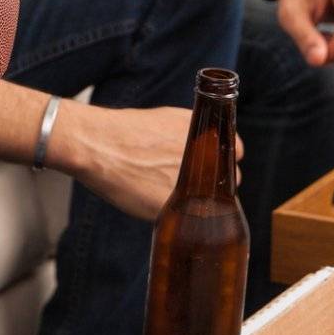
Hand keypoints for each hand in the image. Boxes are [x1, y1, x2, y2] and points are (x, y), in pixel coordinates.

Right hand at [47, 102, 246, 219]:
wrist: (98, 145)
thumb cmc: (124, 131)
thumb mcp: (167, 119)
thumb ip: (191, 132)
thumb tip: (203, 145)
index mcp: (205, 134)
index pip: (235, 151)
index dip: (224, 158)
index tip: (213, 163)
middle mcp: (205, 159)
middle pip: (230, 179)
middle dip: (216, 182)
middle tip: (195, 182)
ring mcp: (194, 184)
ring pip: (211, 201)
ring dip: (201, 200)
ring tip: (177, 194)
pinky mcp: (177, 208)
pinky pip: (188, 215)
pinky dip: (180, 213)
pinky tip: (158, 200)